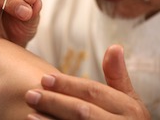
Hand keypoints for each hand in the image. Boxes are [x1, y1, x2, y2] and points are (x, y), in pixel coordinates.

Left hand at [25, 45, 150, 118]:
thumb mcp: (129, 100)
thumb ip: (118, 76)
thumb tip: (114, 46)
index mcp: (129, 108)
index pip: (93, 92)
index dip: (68, 85)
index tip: (45, 78)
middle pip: (82, 111)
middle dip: (55, 102)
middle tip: (30, 94)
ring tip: (30, 114)